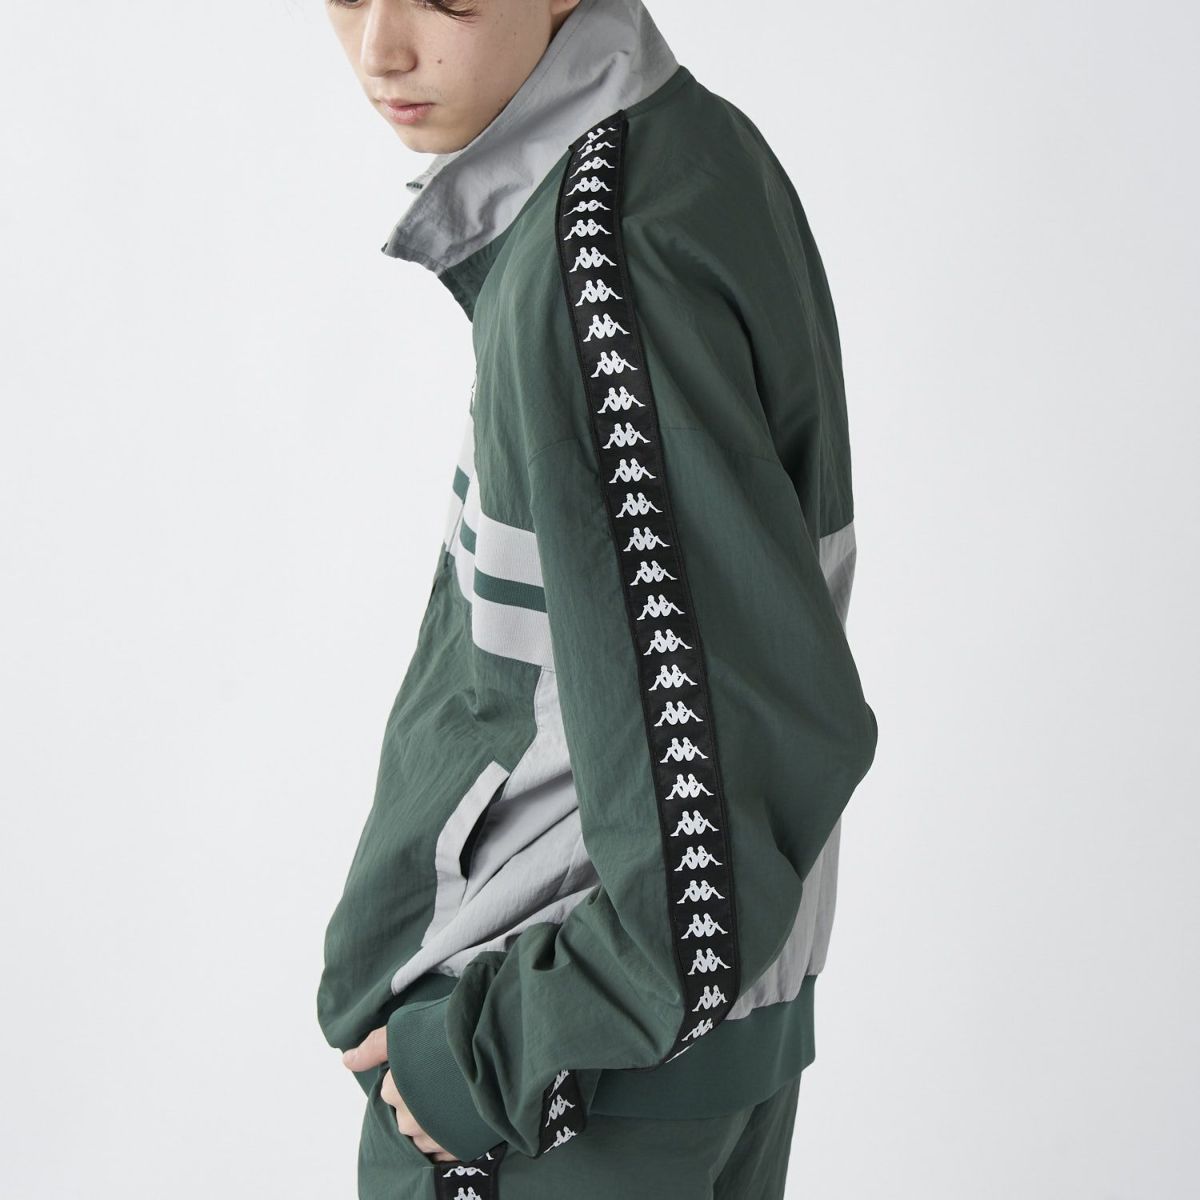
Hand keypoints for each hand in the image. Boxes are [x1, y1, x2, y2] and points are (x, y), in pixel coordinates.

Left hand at [342, 1026, 460, 1162]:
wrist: (494, 1049)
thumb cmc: (447, 1035)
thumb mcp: (404, 1030)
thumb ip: (373, 1047)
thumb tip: (346, 1060)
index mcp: (394, 1092)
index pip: (392, 1090)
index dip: (410, 1074)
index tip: (428, 1062)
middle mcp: (409, 1121)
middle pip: (408, 1114)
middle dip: (421, 1101)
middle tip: (444, 1078)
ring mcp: (433, 1138)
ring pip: (425, 1134)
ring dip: (435, 1121)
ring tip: (457, 1095)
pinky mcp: (457, 1148)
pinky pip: (444, 1150)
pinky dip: (450, 1136)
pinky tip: (462, 1115)